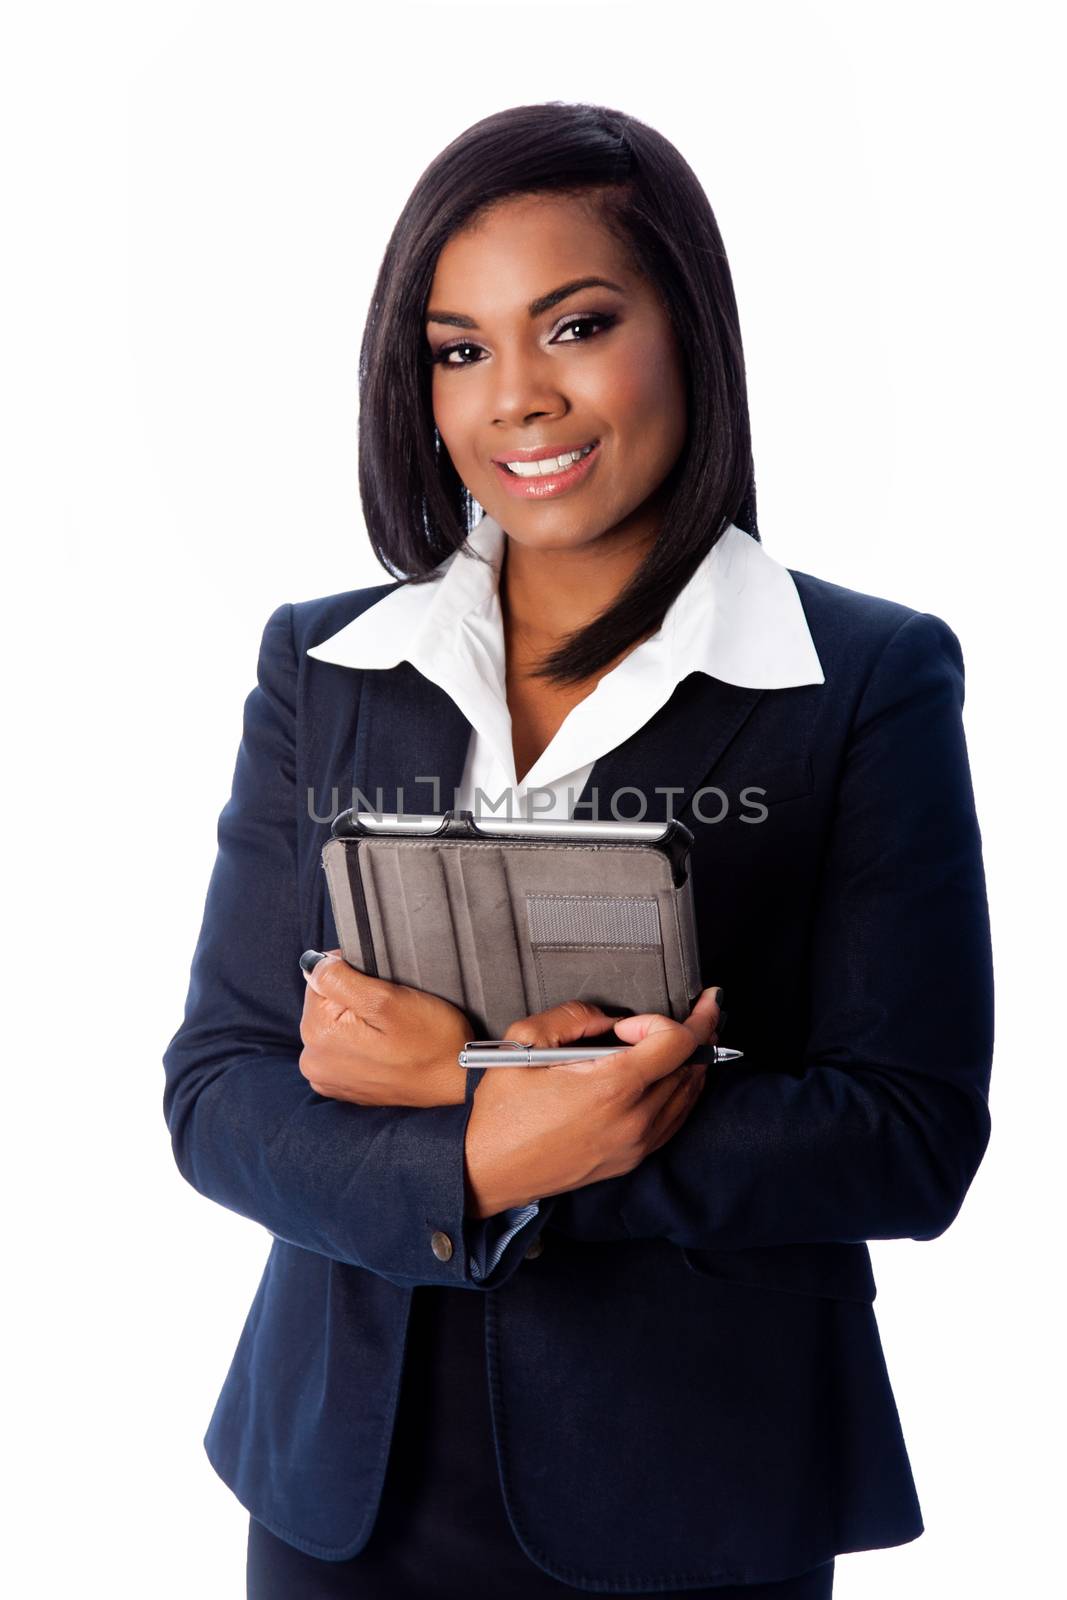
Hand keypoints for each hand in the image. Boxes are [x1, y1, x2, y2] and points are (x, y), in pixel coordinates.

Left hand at [298, 950, 469, 1106]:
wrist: (457, 1080)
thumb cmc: (429, 1040)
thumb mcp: (386, 998)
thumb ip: (340, 978)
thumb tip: (311, 965)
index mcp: (317, 1035)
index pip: (319, 980)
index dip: (351, 973)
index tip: (381, 987)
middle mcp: (313, 1062)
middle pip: (325, 1005)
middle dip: (354, 999)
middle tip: (391, 1011)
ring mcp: (328, 1079)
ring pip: (336, 1026)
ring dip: (358, 1020)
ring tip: (391, 1030)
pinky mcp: (344, 1087)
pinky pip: (344, 1050)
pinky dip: (361, 1042)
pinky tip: (387, 1046)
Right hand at [463, 986, 723, 1217]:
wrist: (486, 1170)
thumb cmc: (502, 1112)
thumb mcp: (523, 1043)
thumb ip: (572, 1015)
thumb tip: (608, 1017)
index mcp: (612, 1089)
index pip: (678, 1043)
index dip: (666, 1019)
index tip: (631, 1021)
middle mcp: (634, 1120)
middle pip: (692, 1066)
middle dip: (698, 1031)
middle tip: (703, 1007)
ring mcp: (636, 1144)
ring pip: (689, 1094)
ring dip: (693, 1061)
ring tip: (695, 1034)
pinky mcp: (631, 1159)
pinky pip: (675, 1120)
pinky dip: (683, 1092)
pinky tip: (676, 1075)